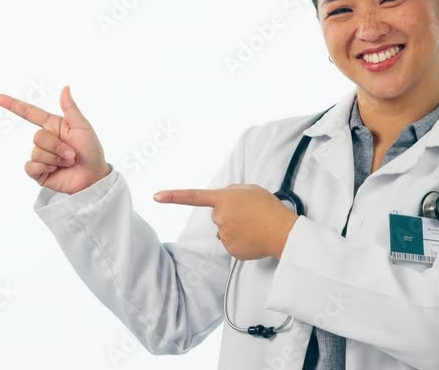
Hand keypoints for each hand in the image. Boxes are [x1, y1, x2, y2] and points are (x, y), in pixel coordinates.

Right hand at [0, 85, 110, 193]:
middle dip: (57, 146)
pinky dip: (44, 168)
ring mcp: (40, 156)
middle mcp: (45, 140)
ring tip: (68, 162)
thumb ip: (71, 108)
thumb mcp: (82, 127)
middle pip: (37, 137)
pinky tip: (55, 170)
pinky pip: (31, 166)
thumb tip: (65, 87)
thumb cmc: (91, 151)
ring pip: (36, 152)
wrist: (93, 177)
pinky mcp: (38, 172)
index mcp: (53, 126)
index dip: (13, 105)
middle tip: (72, 154)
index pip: (30, 113)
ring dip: (55, 158)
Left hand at [153, 184, 298, 259]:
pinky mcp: (230, 250)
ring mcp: (223, 235)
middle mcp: (219, 217)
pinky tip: (253, 238)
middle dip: (229, 214)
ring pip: (224, 230)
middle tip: (249, 214)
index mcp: (223, 199)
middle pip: (217, 215)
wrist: (282, 231)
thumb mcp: (250, 189)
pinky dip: (240, 241)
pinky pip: (231, 243)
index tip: (156, 197)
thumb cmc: (269, 208)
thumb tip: (223, 199)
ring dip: (235, 228)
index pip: (193, 196)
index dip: (173, 196)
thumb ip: (232, 191)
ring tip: (254, 226)